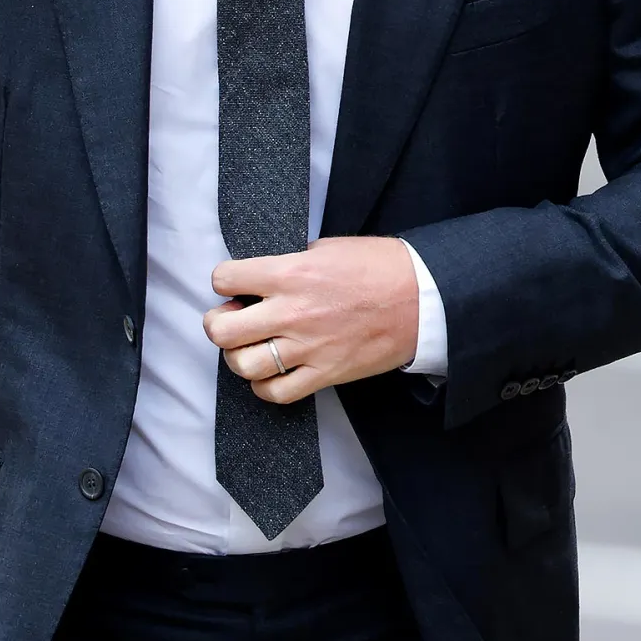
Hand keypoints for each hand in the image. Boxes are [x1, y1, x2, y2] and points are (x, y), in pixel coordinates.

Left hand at [204, 235, 419, 402]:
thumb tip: (262, 277)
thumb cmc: (380, 267)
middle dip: (218, 323)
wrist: (422, 299)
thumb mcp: (327, 248)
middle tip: (230, 319)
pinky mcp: (324, 374)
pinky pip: (277, 392)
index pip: (225, 279)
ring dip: (239, 356)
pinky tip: (272, 372)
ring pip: (243, 365)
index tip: (233, 284)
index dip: (224, 281)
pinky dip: (265, 386)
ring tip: (250, 346)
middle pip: (222, 330)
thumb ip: (289, 263)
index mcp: (290, 273)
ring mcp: (307, 348)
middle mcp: (292, 312)